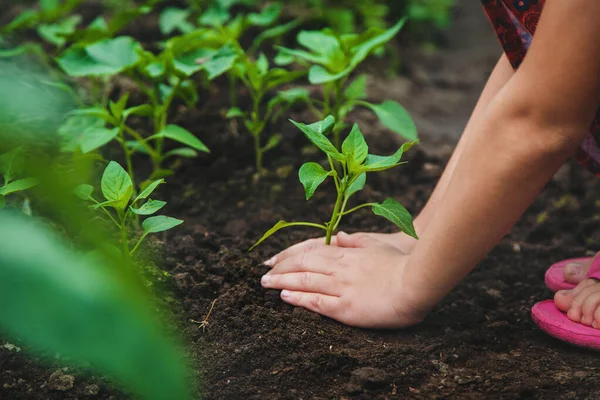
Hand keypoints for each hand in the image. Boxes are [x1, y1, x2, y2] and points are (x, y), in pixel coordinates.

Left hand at [261, 232, 427, 328]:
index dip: (290, 254)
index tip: (274, 258)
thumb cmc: (402, 261)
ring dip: (282, 281)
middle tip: (262, 272)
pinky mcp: (346, 308)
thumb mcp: (377, 245)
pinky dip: (298, 298)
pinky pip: (317, 302)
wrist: (417, 281)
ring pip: (304, 281)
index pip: (310, 250)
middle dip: (280, 267)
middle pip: (302, 264)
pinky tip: (284, 296)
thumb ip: (357, 241)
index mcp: (347, 253)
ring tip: (265, 283)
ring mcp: (341, 287)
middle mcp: (340, 268)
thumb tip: (340, 236)